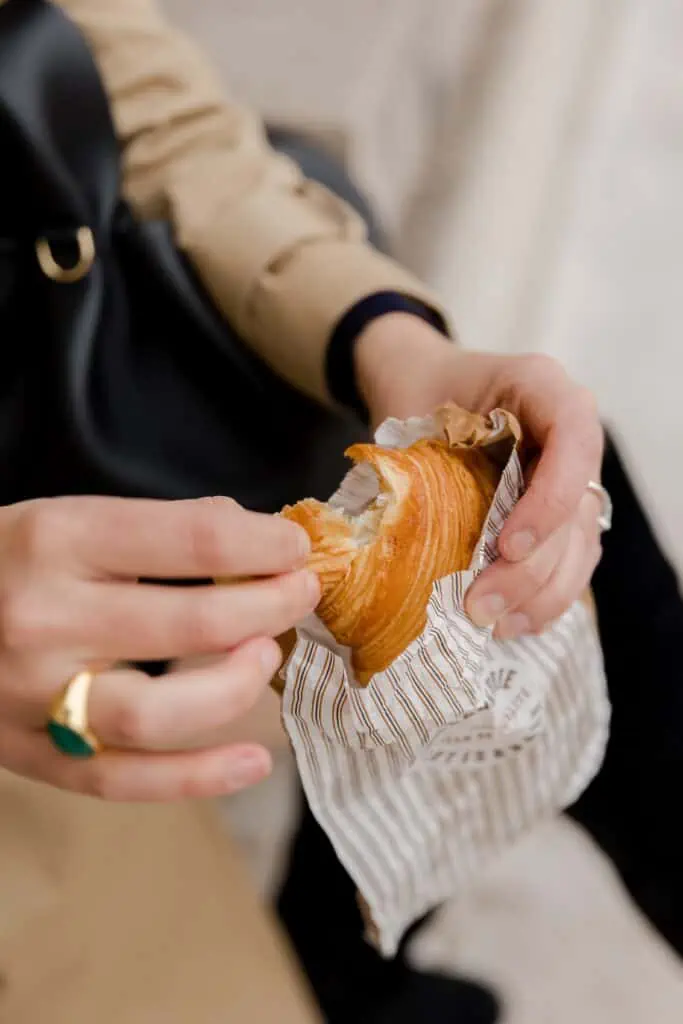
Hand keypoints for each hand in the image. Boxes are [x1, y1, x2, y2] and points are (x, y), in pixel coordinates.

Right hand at [0, 496, 317, 799]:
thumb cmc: (4, 563)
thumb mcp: (65, 518)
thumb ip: (156, 529)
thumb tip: (251, 535)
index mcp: (56, 539)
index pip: (190, 540)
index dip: (264, 544)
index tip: (296, 546)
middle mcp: (44, 618)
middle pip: (190, 626)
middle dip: (269, 606)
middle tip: (300, 593)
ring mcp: (34, 696)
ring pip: (158, 714)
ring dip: (235, 687)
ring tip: (265, 656)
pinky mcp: (31, 754)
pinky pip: (121, 779)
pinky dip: (197, 779)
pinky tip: (255, 761)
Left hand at [354, 314, 603, 637]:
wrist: (417, 383)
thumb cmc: (413, 391)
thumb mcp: (410, 409)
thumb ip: (419, 459)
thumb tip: (407, 533)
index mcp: (540, 386)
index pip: (573, 440)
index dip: (551, 500)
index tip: (507, 546)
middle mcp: (568, 430)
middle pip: (578, 507)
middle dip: (534, 567)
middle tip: (481, 606)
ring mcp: (569, 473)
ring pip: (581, 542)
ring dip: (543, 592)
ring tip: (496, 624)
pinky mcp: (558, 510)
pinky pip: (569, 558)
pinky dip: (544, 595)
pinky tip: (513, 622)